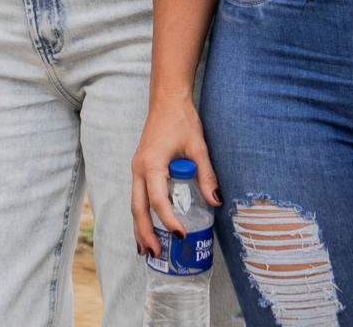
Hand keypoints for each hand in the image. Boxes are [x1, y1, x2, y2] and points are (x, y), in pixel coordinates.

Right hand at [130, 97, 220, 257]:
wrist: (166, 99)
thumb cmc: (182, 120)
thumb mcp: (198, 147)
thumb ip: (206, 175)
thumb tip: (217, 202)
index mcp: (151, 164)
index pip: (158, 200)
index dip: (169, 220)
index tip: (182, 234)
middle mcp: (139, 169)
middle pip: (138, 208)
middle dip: (145, 233)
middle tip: (156, 253)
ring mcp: (137, 168)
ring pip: (134, 204)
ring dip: (139, 227)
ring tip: (146, 250)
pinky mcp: (140, 168)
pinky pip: (137, 196)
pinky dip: (140, 214)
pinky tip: (147, 227)